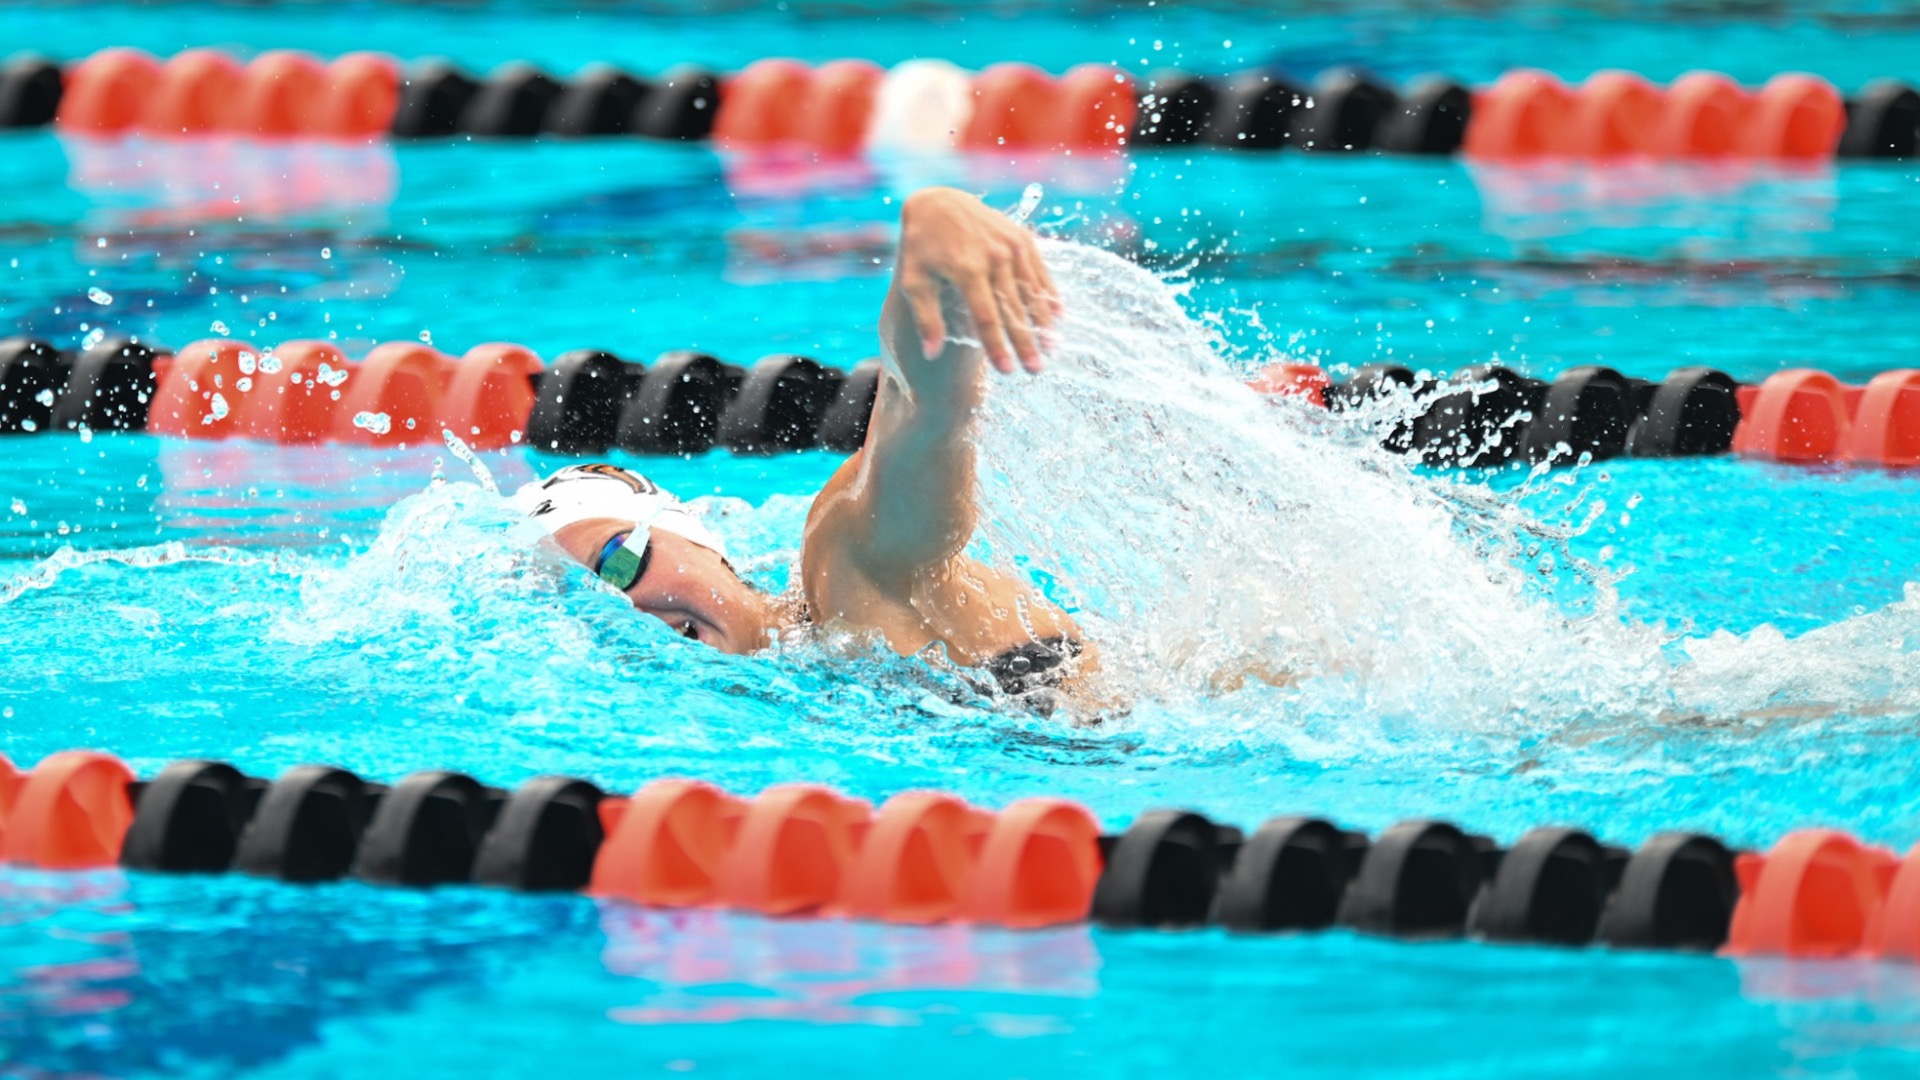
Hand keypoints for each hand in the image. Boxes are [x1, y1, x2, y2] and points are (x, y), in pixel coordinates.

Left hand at [895, 187, 1060, 373]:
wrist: (940, 202)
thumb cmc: (923, 248)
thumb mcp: (914, 280)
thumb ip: (926, 318)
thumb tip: (931, 354)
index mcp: (967, 269)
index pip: (986, 318)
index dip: (997, 346)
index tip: (1008, 371)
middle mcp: (994, 257)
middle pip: (1014, 309)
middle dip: (1026, 342)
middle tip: (1036, 370)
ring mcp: (1011, 246)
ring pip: (1032, 291)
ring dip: (1043, 321)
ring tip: (1052, 348)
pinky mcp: (1022, 238)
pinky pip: (1040, 271)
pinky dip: (1049, 294)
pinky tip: (1058, 316)